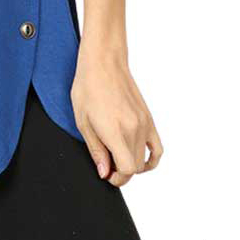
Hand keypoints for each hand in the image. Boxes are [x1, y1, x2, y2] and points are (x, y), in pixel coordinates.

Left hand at [71, 42, 162, 186]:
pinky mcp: (148, 118)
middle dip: (122, 172)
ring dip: (133, 165)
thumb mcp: (82, 121)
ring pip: (145, 160)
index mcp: (116, 131)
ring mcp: (144, 124)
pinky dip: (152, 159)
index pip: (127, 170)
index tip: (106, 173)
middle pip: (136, 168)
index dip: (116, 178)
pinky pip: (158, 148)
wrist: (103, 62)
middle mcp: (134, 130)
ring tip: (118, 157)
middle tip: (107, 163)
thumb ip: (96, 150)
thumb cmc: (87, 87)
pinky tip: (140, 158)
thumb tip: (105, 172)